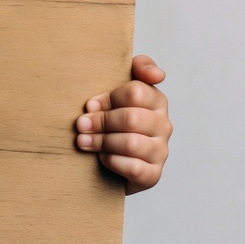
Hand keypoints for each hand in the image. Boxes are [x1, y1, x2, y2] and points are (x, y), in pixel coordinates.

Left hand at [76, 54, 170, 194]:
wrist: (110, 158)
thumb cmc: (113, 117)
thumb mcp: (119, 89)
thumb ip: (138, 68)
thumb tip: (157, 74)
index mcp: (156, 100)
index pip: (136, 92)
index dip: (108, 99)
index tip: (90, 105)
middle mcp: (163, 126)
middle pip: (131, 118)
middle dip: (100, 121)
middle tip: (81, 125)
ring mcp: (160, 152)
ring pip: (131, 143)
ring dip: (102, 141)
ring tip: (83, 141)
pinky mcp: (153, 175)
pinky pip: (133, 167)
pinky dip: (112, 161)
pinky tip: (101, 157)